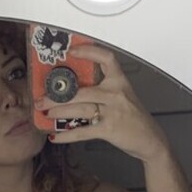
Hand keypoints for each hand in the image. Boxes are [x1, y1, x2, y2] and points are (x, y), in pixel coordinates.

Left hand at [38, 44, 166, 163]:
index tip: (72, 51)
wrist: (150, 140)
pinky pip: (83, 131)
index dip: (89, 52)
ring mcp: (112, 112)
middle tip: (41, 98)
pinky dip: (67, 135)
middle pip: (81, 90)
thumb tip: (73, 88)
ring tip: (45, 113)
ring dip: (58, 112)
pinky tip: (55, 136)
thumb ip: (103, 89)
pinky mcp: (109, 130)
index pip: (106, 58)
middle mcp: (115, 94)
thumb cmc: (134, 118)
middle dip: (57, 96)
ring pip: (79, 109)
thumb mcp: (123, 96)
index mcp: (119, 82)